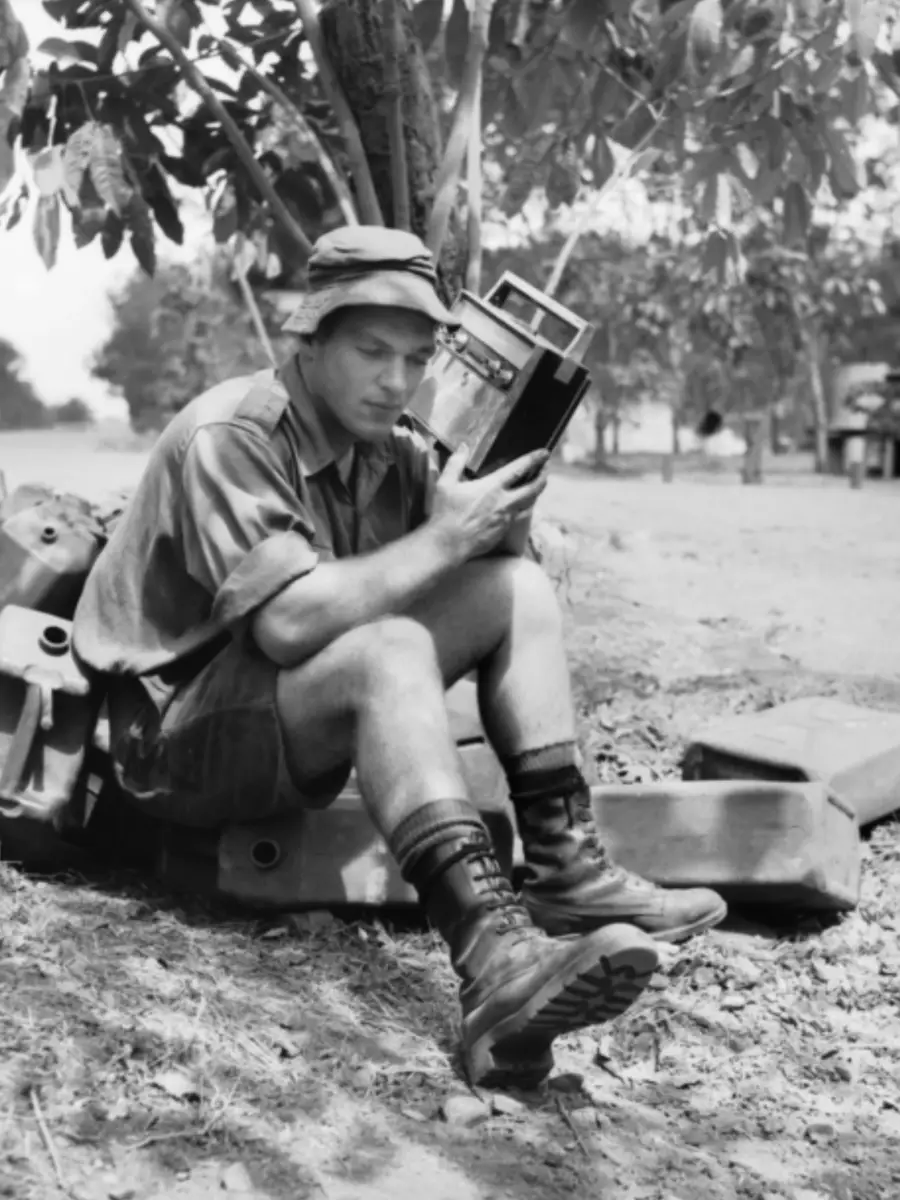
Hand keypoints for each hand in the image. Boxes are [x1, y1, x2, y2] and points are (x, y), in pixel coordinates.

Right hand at [428, 446, 548, 562]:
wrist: (448, 544)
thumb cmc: (445, 514)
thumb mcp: (445, 484)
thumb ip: (456, 462)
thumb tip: (463, 447)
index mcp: (492, 487)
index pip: (519, 469)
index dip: (534, 459)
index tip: (544, 453)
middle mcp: (503, 502)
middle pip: (533, 489)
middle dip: (543, 477)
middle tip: (547, 469)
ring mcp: (505, 518)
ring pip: (527, 504)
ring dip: (534, 493)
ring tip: (537, 485)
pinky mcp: (503, 531)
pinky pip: (516, 516)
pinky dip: (520, 507)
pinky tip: (517, 505)